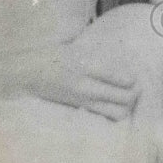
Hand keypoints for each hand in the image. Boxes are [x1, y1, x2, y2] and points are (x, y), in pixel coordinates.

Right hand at [21, 22, 142, 120]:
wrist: (28, 72)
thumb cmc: (54, 54)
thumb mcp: (77, 46)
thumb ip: (98, 50)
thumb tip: (120, 47)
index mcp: (88, 65)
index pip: (121, 78)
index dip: (132, 80)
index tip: (133, 77)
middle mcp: (87, 85)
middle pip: (124, 97)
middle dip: (134, 94)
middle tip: (135, 88)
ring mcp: (83, 99)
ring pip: (117, 112)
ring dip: (126, 106)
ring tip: (126, 99)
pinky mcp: (79, 108)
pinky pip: (104, 116)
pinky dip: (113, 113)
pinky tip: (112, 105)